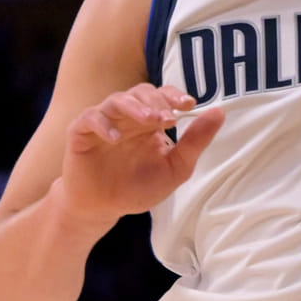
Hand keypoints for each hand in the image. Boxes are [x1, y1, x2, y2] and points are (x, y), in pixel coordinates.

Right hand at [59, 83, 224, 223]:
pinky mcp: (81, 132)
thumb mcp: (174, 167)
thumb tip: (219, 113)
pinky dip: (102, 124)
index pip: (162, 96)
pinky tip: (115, 137)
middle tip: (169, 118)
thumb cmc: (138, 186)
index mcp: (150, 120)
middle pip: (141, 93)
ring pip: (117, 100)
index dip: (174, 95)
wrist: (103, 207)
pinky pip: (90, 118)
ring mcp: (104, 121)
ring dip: (135, 108)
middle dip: (157, 102)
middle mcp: (127, 116)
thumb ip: (195, 142)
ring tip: (150, 120)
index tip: (189, 103)